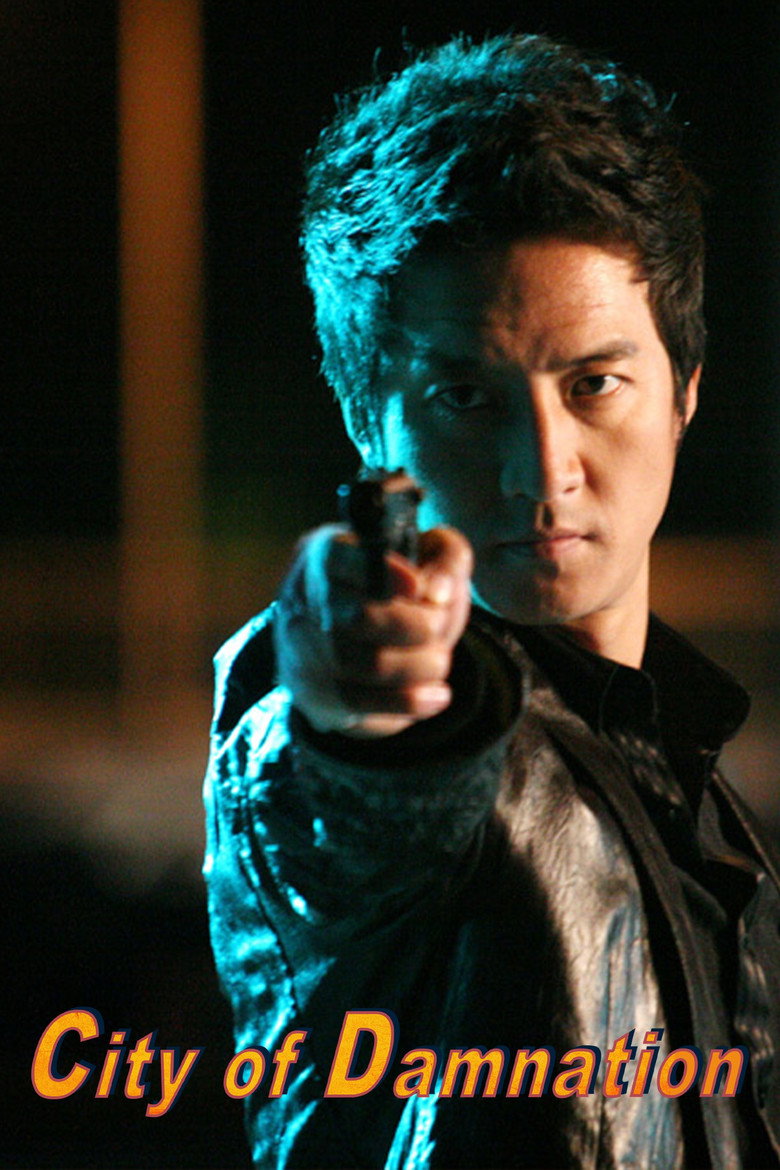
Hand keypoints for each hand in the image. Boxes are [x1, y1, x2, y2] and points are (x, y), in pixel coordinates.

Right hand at [274, 524, 472, 737]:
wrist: (365, 641)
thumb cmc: (401, 591)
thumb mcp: (430, 555)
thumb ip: (447, 555)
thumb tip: (437, 592)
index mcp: (324, 556)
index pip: (339, 559)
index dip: (387, 573)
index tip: (422, 587)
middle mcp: (302, 604)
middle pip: (361, 618)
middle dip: (418, 626)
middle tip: (438, 627)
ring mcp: (303, 655)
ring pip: (369, 666)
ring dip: (422, 666)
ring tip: (440, 661)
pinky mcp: (315, 698)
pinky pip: (366, 707)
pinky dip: (411, 702)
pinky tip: (435, 694)